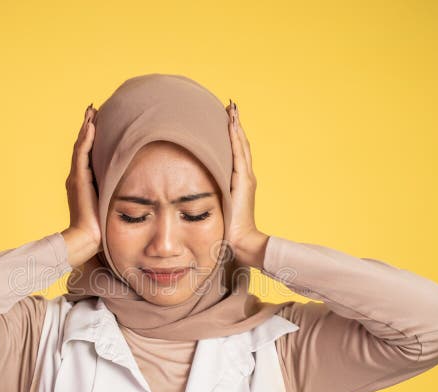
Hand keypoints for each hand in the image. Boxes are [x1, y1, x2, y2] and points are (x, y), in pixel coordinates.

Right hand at [62, 104, 102, 267]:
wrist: (88, 239)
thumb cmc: (101, 228)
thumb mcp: (110, 206)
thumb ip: (116, 196)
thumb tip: (133, 192)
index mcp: (84, 183)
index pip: (88, 155)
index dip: (92, 139)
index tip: (98, 124)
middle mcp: (77, 178)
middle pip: (82, 147)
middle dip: (88, 129)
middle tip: (92, 111)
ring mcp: (75, 178)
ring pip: (80, 146)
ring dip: (86, 128)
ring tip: (91, 112)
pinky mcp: (78, 179)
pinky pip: (81, 153)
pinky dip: (86, 138)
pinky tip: (91, 125)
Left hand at [225, 101, 269, 267]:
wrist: (241, 240)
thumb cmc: (227, 229)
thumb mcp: (216, 206)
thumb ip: (210, 195)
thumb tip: (191, 189)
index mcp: (239, 181)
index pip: (235, 152)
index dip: (232, 135)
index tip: (225, 118)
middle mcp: (246, 176)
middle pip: (240, 144)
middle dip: (235, 124)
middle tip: (230, 106)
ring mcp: (246, 177)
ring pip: (241, 145)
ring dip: (236, 126)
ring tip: (231, 109)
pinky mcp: (243, 180)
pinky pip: (238, 154)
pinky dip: (235, 137)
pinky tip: (230, 124)